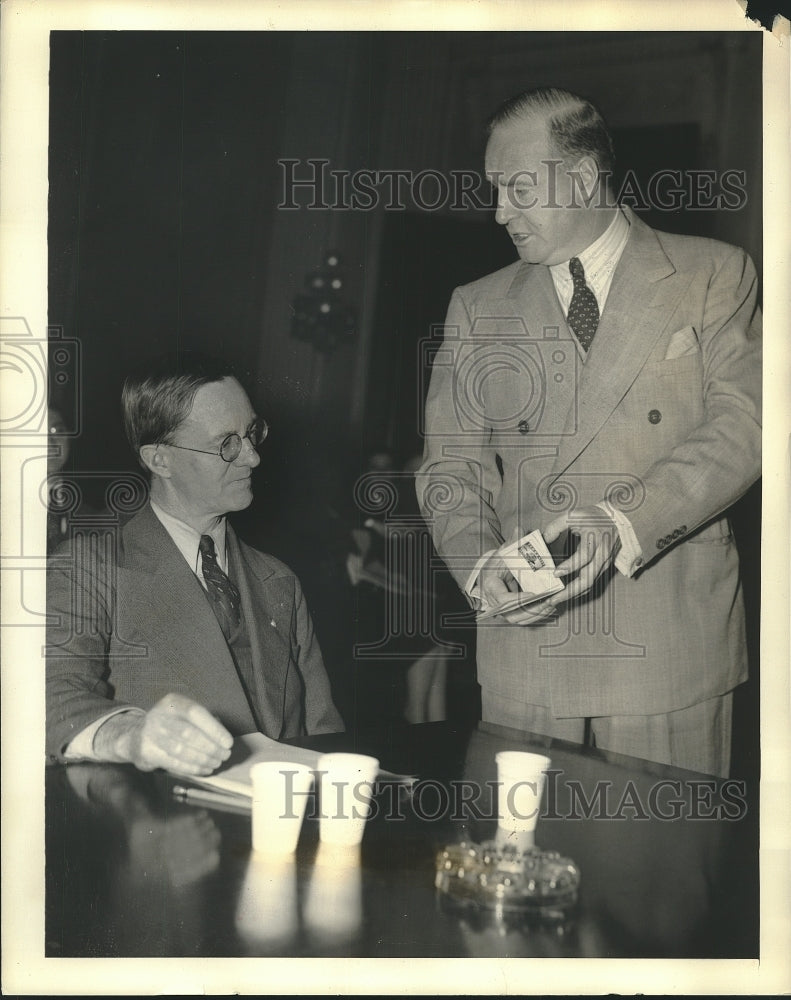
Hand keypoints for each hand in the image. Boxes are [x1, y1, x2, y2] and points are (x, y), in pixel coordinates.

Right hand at [94, 693, 232, 774]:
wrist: (136, 735)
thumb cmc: (170, 724)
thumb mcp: (184, 714)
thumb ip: (204, 721)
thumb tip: (223, 737)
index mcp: (172, 702)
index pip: (195, 713)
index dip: (214, 729)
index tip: (228, 742)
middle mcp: (159, 716)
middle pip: (189, 733)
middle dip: (211, 747)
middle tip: (224, 756)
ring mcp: (150, 734)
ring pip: (181, 750)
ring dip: (202, 759)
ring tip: (216, 763)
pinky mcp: (146, 752)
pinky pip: (173, 763)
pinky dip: (191, 768)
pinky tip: (203, 770)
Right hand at [478, 551, 557, 625]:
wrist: (490, 576)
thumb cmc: (496, 564)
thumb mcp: (503, 553)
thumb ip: (512, 543)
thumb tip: (520, 529)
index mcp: (491, 587)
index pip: (504, 599)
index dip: (519, 599)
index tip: (534, 594)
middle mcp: (495, 603)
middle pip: (513, 614)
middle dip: (533, 610)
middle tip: (548, 602)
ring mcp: (502, 610)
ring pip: (520, 619)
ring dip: (537, 614)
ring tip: (552, 605)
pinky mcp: (510, 613)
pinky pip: (523, 619)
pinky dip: (536, 616)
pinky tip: (549, 608)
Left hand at [544, 506, 620, 605]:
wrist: (617, 519)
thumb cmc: (594, 516)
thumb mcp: (574, 515)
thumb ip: (556, 526)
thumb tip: (543, 540)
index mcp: (595, 539)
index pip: (584, 556)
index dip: (570, 566)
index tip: (555, 573)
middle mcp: (602, 554)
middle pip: (588, 579)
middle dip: (570, 592)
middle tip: (553, 598)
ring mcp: (605, 562)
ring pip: (590, 584)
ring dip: (573, 594)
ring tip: (556, 599)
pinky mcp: (605, 567)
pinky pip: (592, 582)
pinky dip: (580, 590)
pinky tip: (567, 593)